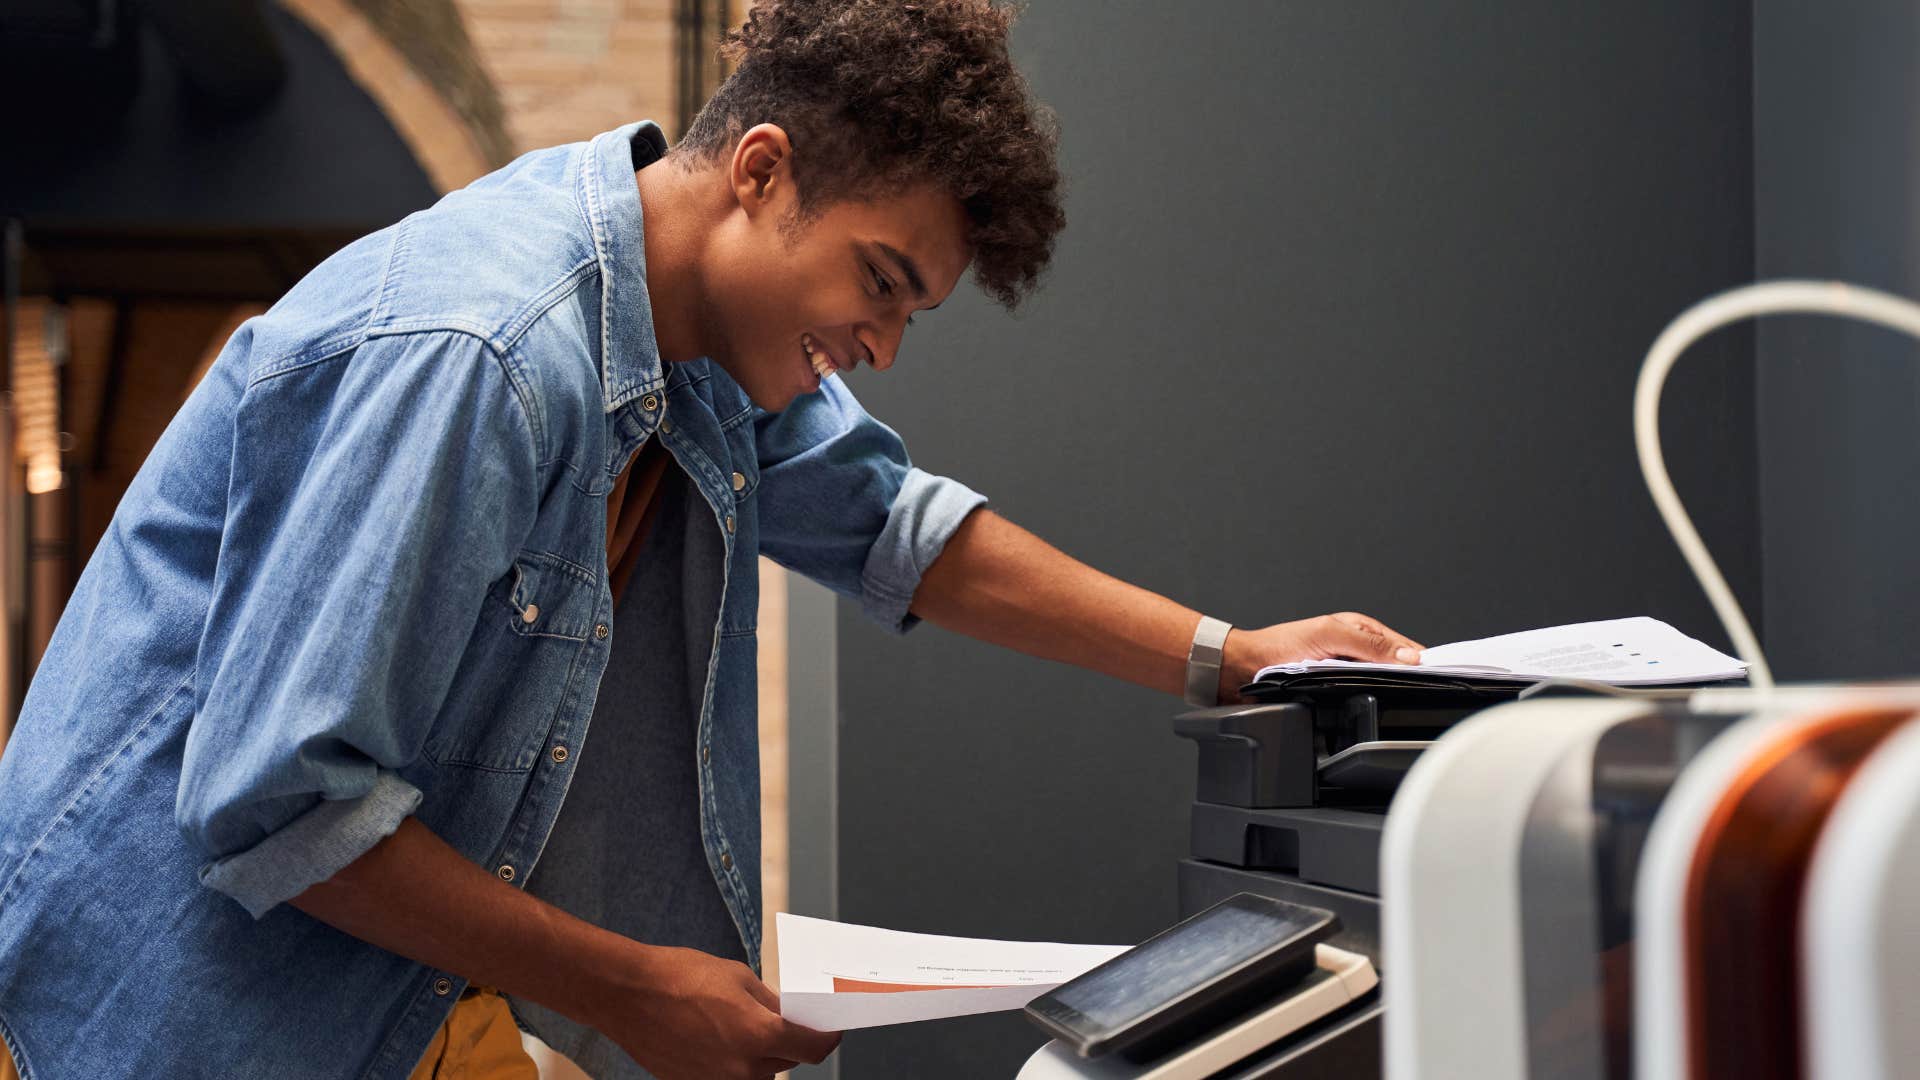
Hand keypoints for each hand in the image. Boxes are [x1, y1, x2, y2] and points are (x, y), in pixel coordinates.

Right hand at [598, 943, 839, 1079]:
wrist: (627, 993)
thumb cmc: (681, 976)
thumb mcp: (739, 977)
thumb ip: (770, 1002)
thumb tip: (789, 1015)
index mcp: (760, 1037)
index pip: (814, 1049)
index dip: (828, 1037)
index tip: (831, 1028)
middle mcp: (742, 1069)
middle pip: (785, 1062)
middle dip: (789, 1040)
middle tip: (782, 1017)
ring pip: (756, 1072)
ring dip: (758, 1052)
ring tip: (738, 1023)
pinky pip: (726, 1075)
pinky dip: (729, 1059)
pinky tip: (714, 1034)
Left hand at [1219, 612, 1423, 702]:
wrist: (1245, 668)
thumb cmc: (1279, 647)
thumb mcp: (1328, 636)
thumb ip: (1368, 644)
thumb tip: (1408, 657)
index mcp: (1359, 630)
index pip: (1403, 646)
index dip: (1423, 659)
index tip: (1445, 674)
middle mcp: (1356, 650)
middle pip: (1396, 667)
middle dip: (1413, 678)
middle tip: (1431, 693)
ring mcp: (1347, 671)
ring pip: (1381, 684)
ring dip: (1393, 691)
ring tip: (1409, 701)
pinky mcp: (1336, 690)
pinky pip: (1363, 696)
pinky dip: (1373, 701)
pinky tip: (1379, 708)